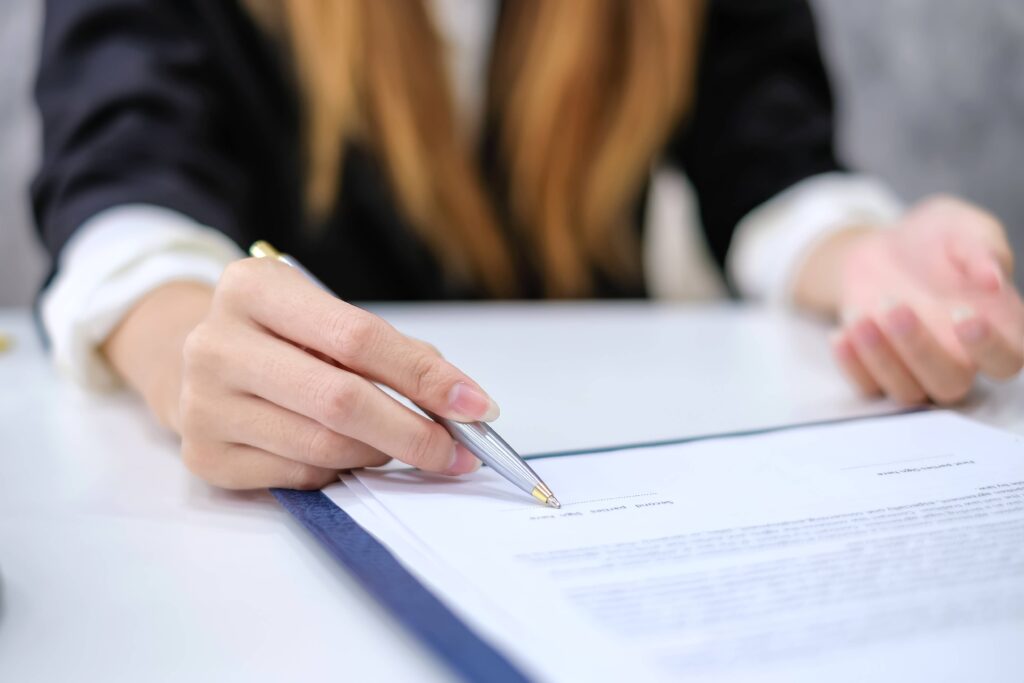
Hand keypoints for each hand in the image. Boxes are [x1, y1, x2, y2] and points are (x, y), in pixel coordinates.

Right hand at [159, 259, 494, 488]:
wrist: (203, 361)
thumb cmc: (283, 337)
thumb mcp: (326, 318)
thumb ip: (392, 351)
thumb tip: (461, 402)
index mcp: (253, 289)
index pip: (358, 337)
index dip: (424, 376)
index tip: (476, 406)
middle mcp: (216, 344)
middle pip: (341, 400)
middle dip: (414, 432)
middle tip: (458, 451)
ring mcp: (203, 404)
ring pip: (324, 445)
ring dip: (381, 453)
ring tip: (400, 445)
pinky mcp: (205, 456)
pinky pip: (299, 475)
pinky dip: (340, 470)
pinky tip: (349, 454)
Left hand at [830, 196, 1023, 404]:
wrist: (887, 243)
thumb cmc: (940, 237)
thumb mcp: (965, 226)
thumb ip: (984, 249)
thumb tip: (993, 278)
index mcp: (998, 329)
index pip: (1007, 359)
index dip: (990, 348)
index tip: (965, 316)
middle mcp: (960, 358)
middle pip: (950, 384)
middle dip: (920, 350)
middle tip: (896, 308)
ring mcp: (916, 369)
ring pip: (907, 391)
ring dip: (881, 358)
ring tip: (860, 317)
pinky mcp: (877, 369)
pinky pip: (867, 386)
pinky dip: (852, 365)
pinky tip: (840, 334)